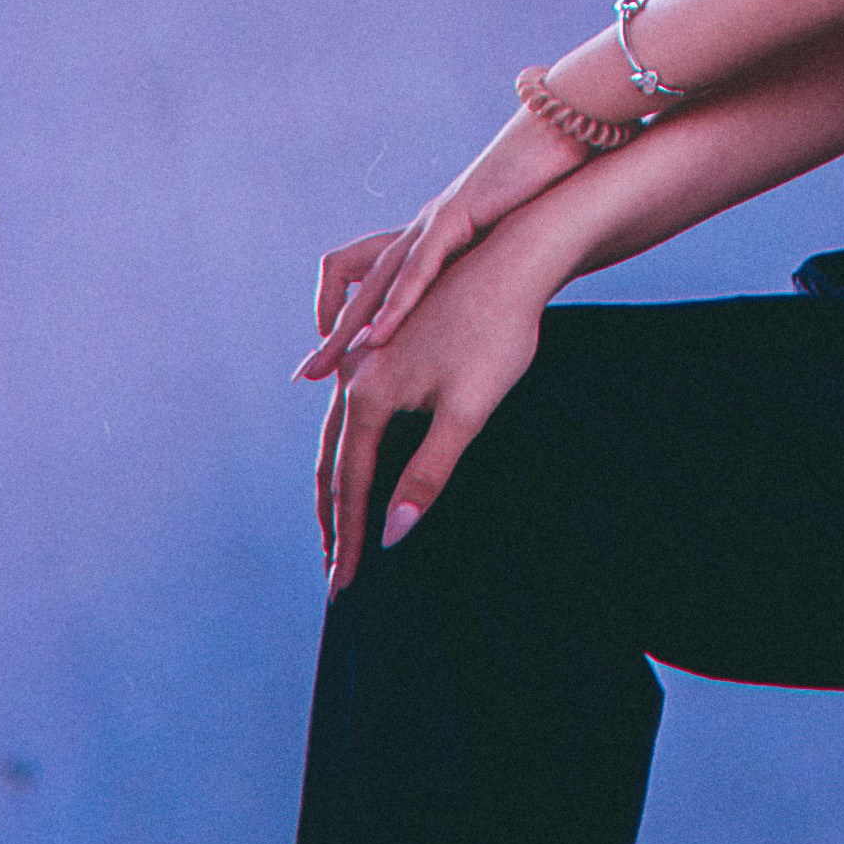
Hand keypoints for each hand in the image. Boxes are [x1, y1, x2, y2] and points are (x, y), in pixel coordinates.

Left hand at [297, 104, 572, 385]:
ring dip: (349, 325)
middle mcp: (418, 228)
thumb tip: (474, 304)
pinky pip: (417, 267)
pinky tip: (381, 333)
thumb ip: (479, 264)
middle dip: (333, 333)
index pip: (364, 272)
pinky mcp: (454, 216)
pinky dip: (396, 302)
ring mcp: (432, 221)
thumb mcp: (499, 236)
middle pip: (355, 283)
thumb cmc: (537, 187)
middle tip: (308, 374)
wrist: (558, 135)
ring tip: (329, 363)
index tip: (340, 354)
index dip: (343, 309)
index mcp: (425, 235)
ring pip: (375, 280)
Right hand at [316, 233, 547, 587]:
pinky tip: (358, 457)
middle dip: (332, 518)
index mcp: (369, 395)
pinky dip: (347, 445)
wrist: (511, 259)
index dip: (347, 538)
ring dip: (335, 483)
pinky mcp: (384, 345)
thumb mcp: (468, 412)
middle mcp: (355, 375)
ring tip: (337, 525)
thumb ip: (428, 473)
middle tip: (334, 568)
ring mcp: (365, 358)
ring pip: (336, 433)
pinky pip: (351, 407)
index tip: (344, 584)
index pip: (350, 484)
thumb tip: (393, 533)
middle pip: (332, 461)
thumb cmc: (498, 336)